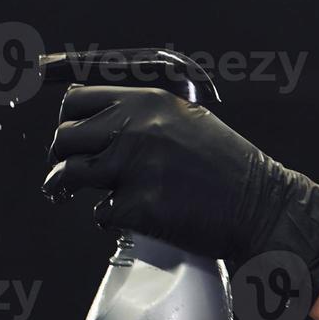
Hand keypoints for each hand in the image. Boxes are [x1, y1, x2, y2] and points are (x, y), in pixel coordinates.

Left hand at [42, 84, 318, 297]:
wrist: (260, 206)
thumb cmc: (228, 168)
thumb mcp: (187, 121)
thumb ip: (144, 117)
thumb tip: (99, 122)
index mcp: (148, 103)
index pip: (78, 101)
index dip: (66, 119)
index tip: (66, 135)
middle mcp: (137, 128)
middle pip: (66, 136)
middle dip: (58, 155)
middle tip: (62, 170)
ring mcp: (136, 167)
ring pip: (71, 173)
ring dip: (61, 186)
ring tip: (61, 193)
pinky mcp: (139, 206)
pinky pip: (100, 212)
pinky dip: (106, 218)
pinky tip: (122, 217)